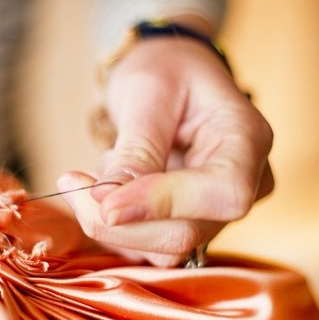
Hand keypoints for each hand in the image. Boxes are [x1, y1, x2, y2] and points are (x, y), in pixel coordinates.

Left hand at [58, 34, 273, 266]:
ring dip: (111, 220)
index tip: (102, 200)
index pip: (223, 195)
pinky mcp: (188, 221)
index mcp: (247, 140)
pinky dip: (115, 222)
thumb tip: (109, 205)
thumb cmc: (166, 71)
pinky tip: (111, 184)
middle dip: (118, 221)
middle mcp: (245, 183)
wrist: (170, 76)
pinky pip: (147, 244)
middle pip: (185, 233)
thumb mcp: (148, 94)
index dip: (161, 205)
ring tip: (102, 166)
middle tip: (70, 182)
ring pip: (161, 248)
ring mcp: (216, 209)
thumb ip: (135, 150)